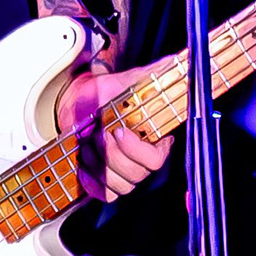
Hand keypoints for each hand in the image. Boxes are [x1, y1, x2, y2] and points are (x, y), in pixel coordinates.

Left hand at [55, 66, 170, 200]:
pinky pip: (106, 194)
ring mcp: (123, 171)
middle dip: (111, 154)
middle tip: (98, 134)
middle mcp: (141, 158)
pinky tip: (85, 160)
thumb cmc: (102, 93)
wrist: (74, 104)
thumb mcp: (128, 80)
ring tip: (89, 143)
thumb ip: (157, 74)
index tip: (118, 131)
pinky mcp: (105, 181)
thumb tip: (181, 62)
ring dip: (99, 164)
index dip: (137, 150)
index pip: (156, 159)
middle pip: (137, 175)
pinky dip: (93, 180)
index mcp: (153, 137)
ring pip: (121, 186)